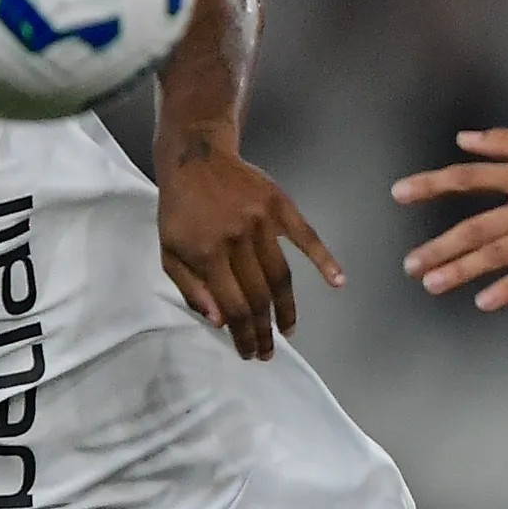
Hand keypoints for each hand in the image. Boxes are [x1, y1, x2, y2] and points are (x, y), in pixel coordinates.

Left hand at [158, 130, 344, 359]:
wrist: (195, 157)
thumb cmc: (180, 209)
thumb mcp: (169, 251)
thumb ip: (191, 288)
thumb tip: (220, 322)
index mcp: (208, 252)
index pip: (233, 306)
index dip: (244, 335)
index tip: (249, 352)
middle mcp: (238, 239)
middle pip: (259, 296)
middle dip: (264, 331)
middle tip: (268, 351)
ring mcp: (262, 221)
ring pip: (281, 275)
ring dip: (287, 309)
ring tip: (287, 330)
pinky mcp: (280, 205)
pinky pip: (307, 235)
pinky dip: (324, 259)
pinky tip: (338, 281)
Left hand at [394, 125, 507, 310]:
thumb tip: (464, 140)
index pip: (469, 177)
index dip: (432, 185)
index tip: (400, 194)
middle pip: (477, 226)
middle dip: (439, 246)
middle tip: (410, 264)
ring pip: (499, 253)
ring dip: (462, 270)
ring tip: (432, 283)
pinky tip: (484, 301)